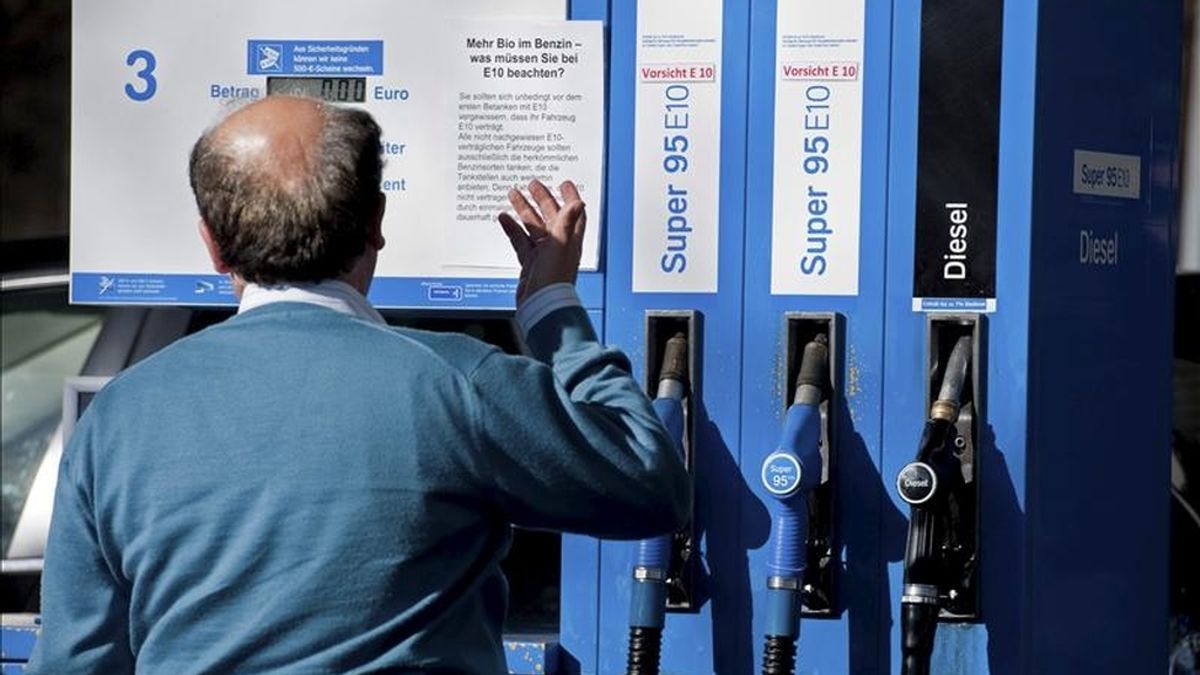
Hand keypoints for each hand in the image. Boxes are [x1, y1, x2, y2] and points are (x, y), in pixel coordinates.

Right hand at [498, 179, 586, 304]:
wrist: (541, 304)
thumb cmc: (554, 279)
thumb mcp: (560, 246)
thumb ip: (566, 223)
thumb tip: (578, 202)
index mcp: (570, 240)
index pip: (574, 214)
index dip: (570, 197)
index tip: (564, 183)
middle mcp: (558, 245)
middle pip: (550, 216)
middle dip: (542, 199)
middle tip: (533, 184)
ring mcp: (543, 254)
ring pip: (532, 226)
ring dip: (524, 210)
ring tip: (513, 194)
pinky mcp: (530, 262)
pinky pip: (520, 241)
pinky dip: (512, 229)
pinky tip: (504, 218)